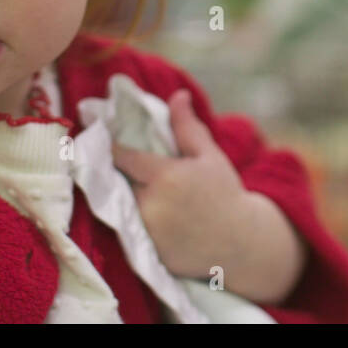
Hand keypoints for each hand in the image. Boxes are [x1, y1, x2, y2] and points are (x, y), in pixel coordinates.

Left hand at [111, 89, 250, 279]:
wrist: (241, 244)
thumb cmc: (226, 194)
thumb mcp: (210, 157)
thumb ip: (187, 127)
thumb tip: (177, 95)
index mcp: (165, 176)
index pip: (123, 157)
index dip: (113, 148)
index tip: (106, 139)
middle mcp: (151, 204)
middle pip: (122, 183)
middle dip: (125, 174)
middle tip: (132, 167)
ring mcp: (148, 231)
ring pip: (126, 207)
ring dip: (131, 198)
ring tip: (149, 193)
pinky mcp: (148, 252)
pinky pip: (134, 230)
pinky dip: (140, 222)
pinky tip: (159, 218)